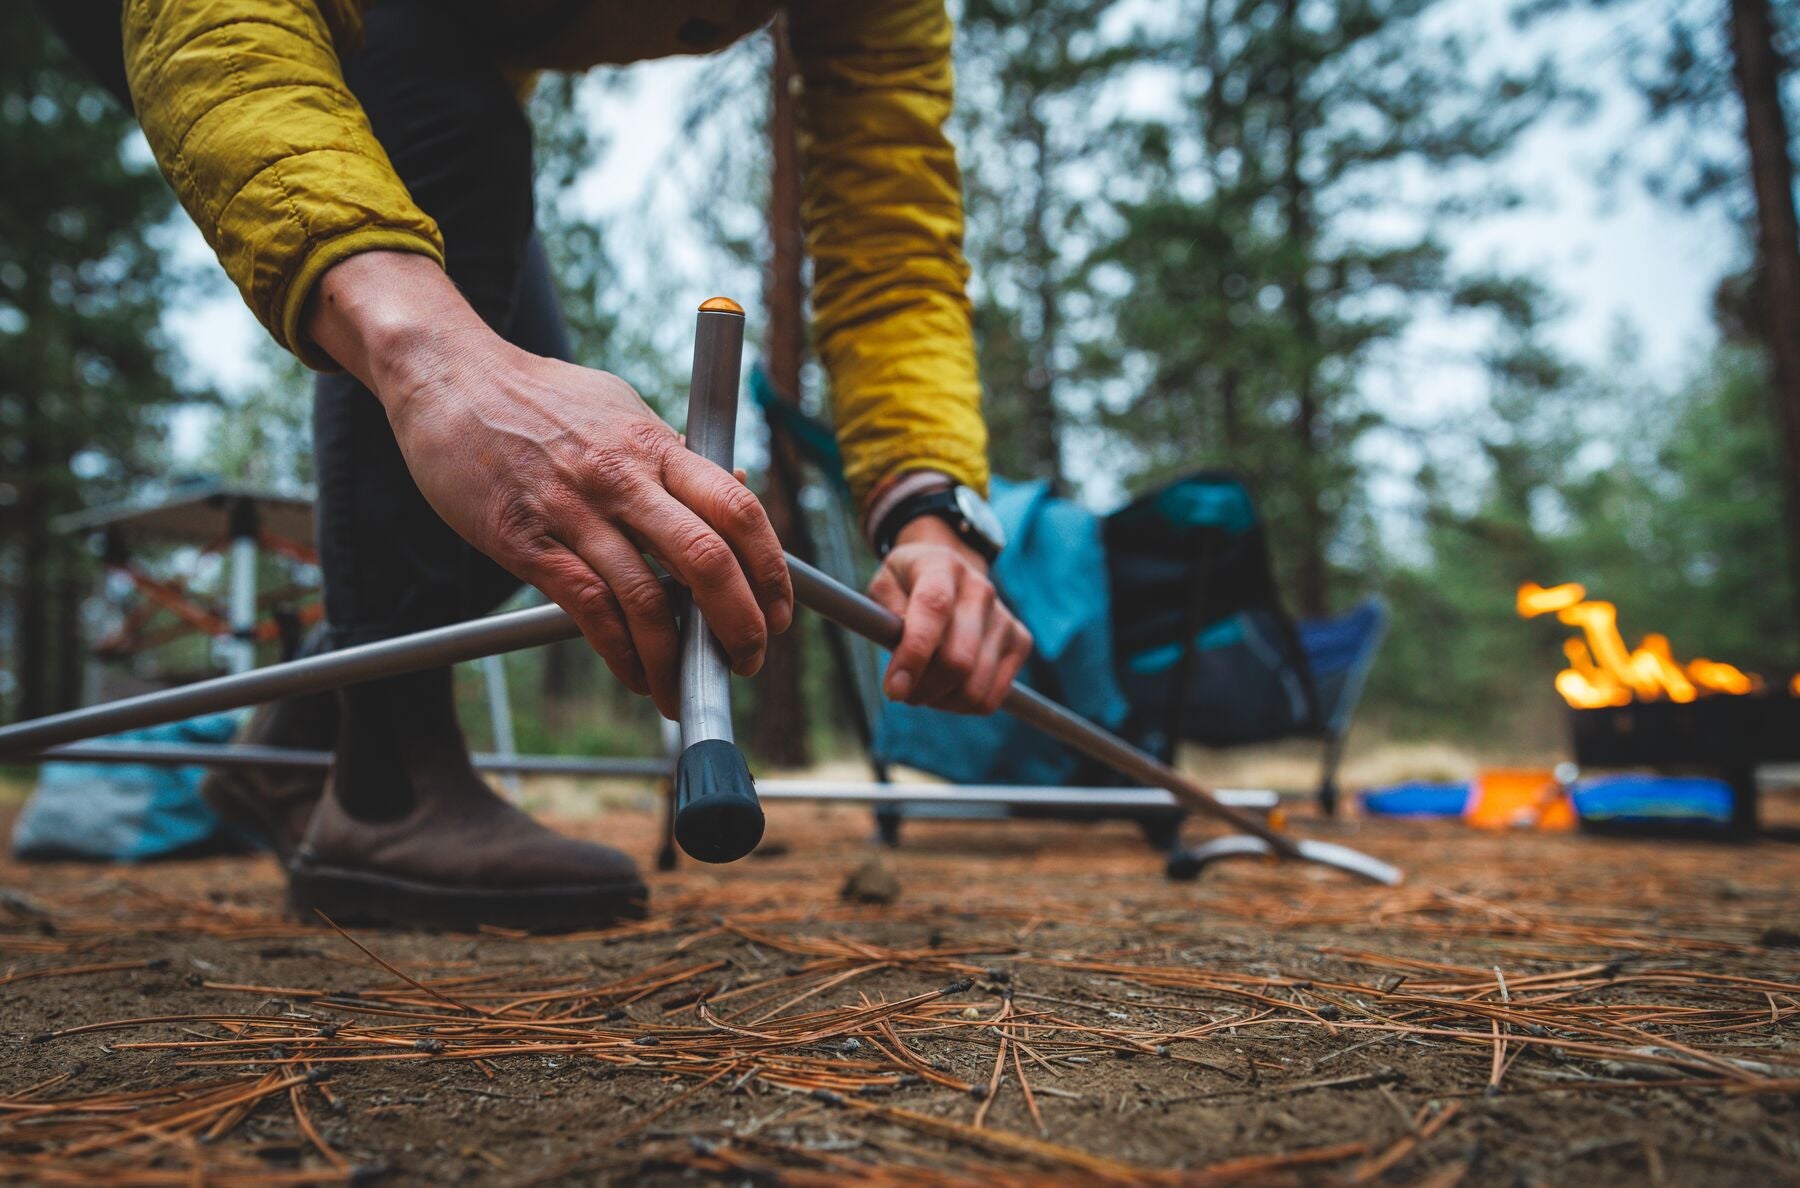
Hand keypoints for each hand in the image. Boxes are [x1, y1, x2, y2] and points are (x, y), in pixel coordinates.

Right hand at [306, 252, 791, 718]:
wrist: (447, 375)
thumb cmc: (538, 395)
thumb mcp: (622, 408)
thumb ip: (675, 454)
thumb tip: (736, 487)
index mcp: (655, 444)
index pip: (739, 509)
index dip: (771, 570)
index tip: (779, 613)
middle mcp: (623, 476)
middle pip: (707, 560)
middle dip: (739, 624)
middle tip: (747, 660)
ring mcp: (574, 510)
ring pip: (646, 599)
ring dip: (675, 659)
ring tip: (685, 690)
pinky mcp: (525, 540)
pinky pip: (589, 608)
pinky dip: (620, 653)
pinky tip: (634, 673)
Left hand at [867, 515, 1032, 713]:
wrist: (948, 573)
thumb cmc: (907, 586)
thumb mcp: (883, 588)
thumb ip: (884, 620)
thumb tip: (902, 659)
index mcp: (941, 566)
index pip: (934, 608)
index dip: (914, 653)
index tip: (894, 689)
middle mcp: (979, 589)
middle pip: (958, 659)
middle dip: (923, 689)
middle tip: (902, 692)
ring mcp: (1004, 617)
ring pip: (975, 687)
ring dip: (941, 701)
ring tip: (924, 688)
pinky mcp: (1020, 642)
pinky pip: (991, 698)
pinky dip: (963, 706)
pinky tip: (948, 690)